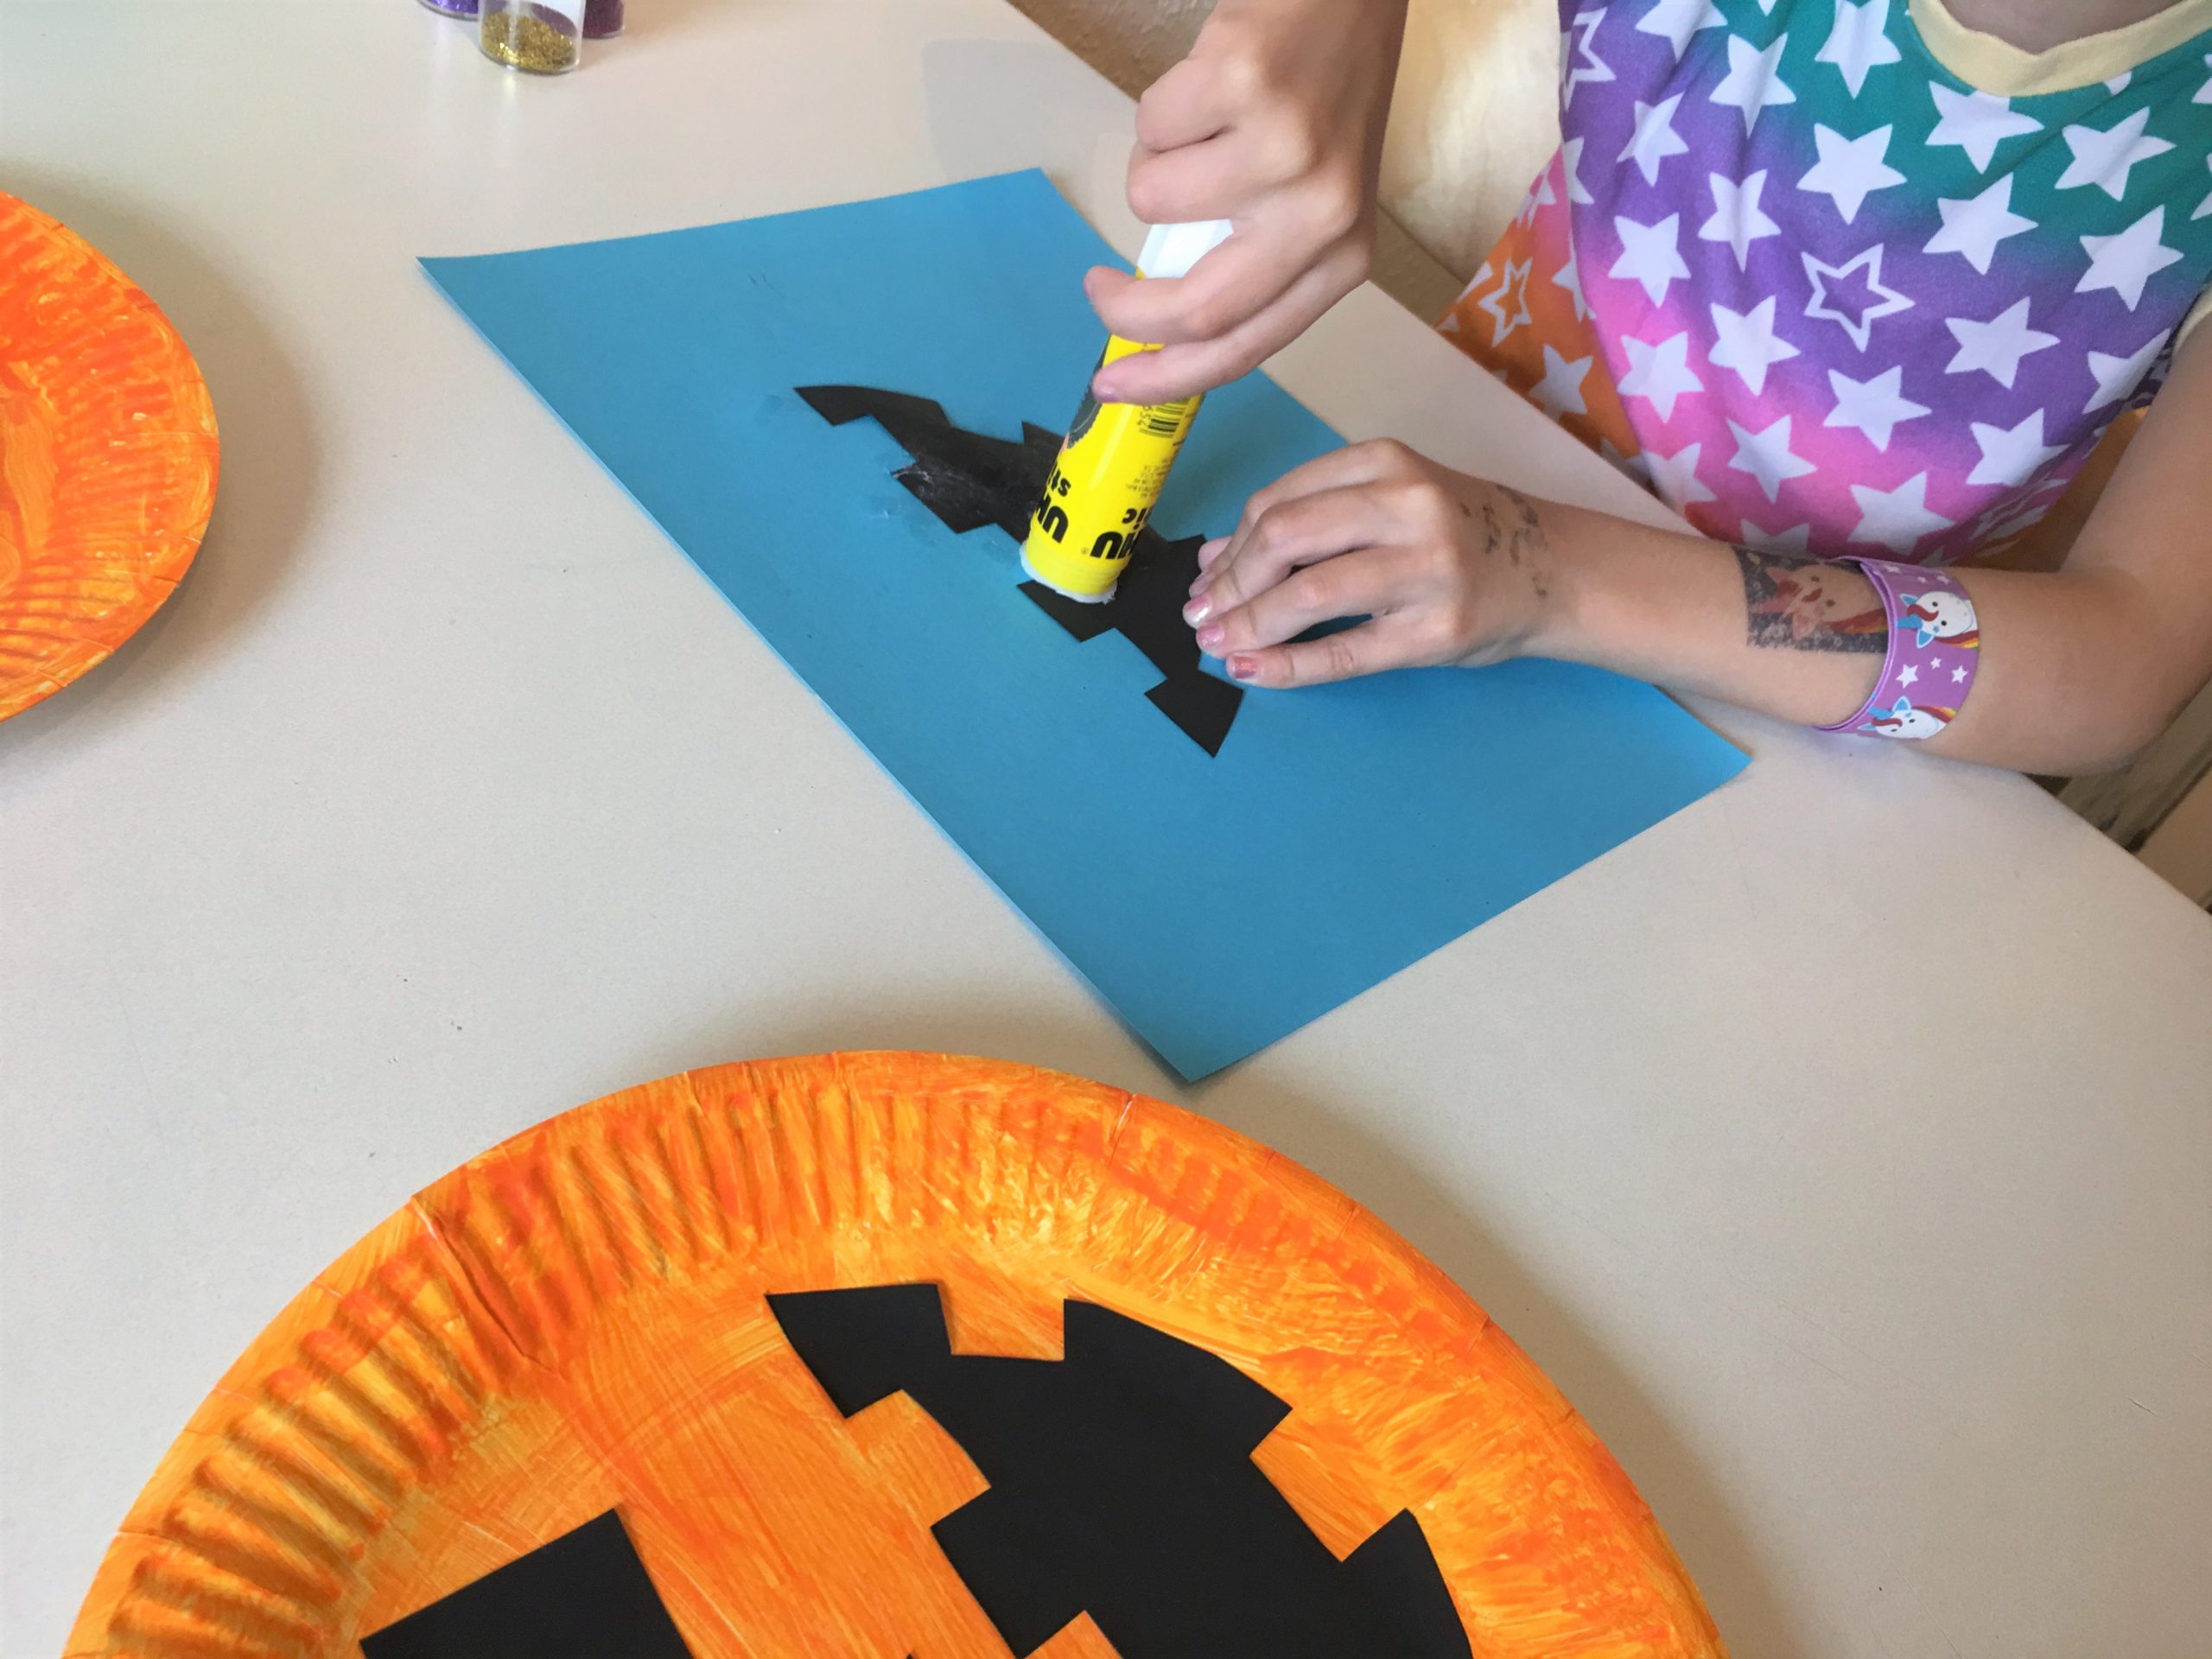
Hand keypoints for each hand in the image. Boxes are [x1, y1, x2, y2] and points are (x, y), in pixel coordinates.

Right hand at [1085, 0, 1407, 404]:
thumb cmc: (1324, 99)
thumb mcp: (1312, 203)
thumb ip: (1255, 264)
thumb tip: (1162, 325)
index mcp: (1342, 259)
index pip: (1244, 349)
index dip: (1165, 379)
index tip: (1110, 387)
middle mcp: (1324, 213)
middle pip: (1197, 307)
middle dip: (1125, 312)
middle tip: (1100, 288)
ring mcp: (1284, 149)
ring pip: (1152, 201)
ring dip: (1153, 167)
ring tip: (1199, 131)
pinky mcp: (1244, 85)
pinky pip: (1150, 126)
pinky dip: (1161, 109)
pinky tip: (1207, 84)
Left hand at [1182, 440, 1562, 687]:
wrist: (1552, 569)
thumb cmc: (1457, 533)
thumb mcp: (1387, 503)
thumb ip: (1308, 521)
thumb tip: (1213, 560)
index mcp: (1385, 463)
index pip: (1280, 501)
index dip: (1230, 546)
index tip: (1204, 579)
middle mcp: (1406, 506)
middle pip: (1285, 538)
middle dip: (1230, 584)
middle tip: (1202, 617)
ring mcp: (1425, 568)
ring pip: (1309, 593)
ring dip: (1248, 623)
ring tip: (1218, 643)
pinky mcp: (1435, 629)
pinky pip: (1344, 652)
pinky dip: (1288, 664)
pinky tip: (1252, 669)